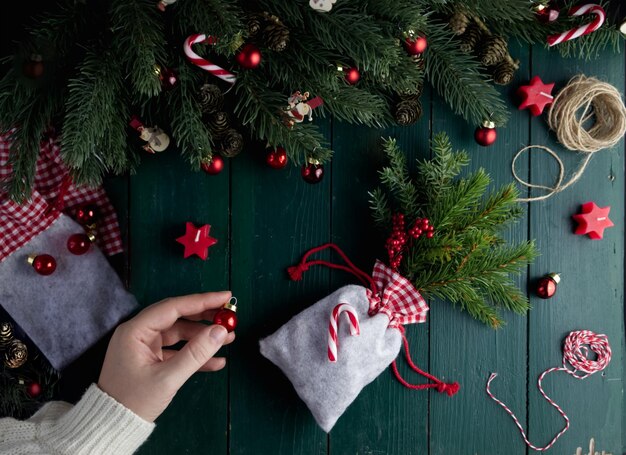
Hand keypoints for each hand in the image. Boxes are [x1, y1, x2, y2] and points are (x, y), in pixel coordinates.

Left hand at [98, 291, 234, 421]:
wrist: (112, 427)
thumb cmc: (133, 401)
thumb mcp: (167, 378)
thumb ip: (195, 353)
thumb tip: (220, 331)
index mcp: (135, 331)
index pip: (173, 307)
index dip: (201, 301)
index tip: (225, 297)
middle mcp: (139, 333)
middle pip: (178, 317)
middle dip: (205, 317)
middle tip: (229, 315)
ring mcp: (145, 347)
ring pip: (180, 334)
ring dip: (203, 337)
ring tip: (229, 339)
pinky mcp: (151, 360)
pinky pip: (177, 351)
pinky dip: (195, 355)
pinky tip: (217, 361)